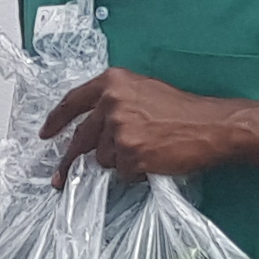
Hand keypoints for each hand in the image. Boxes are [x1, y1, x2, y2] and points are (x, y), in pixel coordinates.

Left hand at [40, 69, 258, 182]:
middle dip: (70, 160)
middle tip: (60, 176)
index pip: (73, 101)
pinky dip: (135, 172)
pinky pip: (121, 172)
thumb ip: (114, 102)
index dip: (56, 120)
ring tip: (147, 151)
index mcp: (112, 82)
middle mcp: (111, 101)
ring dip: (120, 161)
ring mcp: (119, 128)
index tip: (46, 134)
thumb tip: (91, 126)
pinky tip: (153, 160)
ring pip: (103, 158)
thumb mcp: (143, 91)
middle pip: (81, 137)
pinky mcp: (130, 152)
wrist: (212, 126)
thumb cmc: (183, 110)